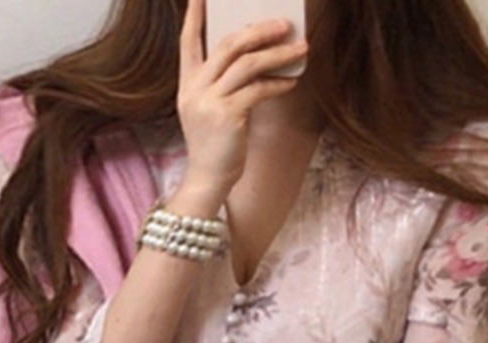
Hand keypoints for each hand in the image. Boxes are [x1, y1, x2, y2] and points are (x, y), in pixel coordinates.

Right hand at [175, 0, 307, 203]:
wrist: (207, 181)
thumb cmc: (214, 148)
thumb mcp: (208, 112)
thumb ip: (220, 86)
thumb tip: (253, 60)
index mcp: (187, 85)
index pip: (188, 42)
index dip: (195, 16)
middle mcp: (195, 89)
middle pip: (227, 44)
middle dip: (258, 30)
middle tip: (283, 23)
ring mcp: (210, 102)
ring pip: (247, 64)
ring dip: (277, 53)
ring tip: (300, 48)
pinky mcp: (228, 116)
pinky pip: (258, 89)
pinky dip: (278, 82)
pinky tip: (292, 81)